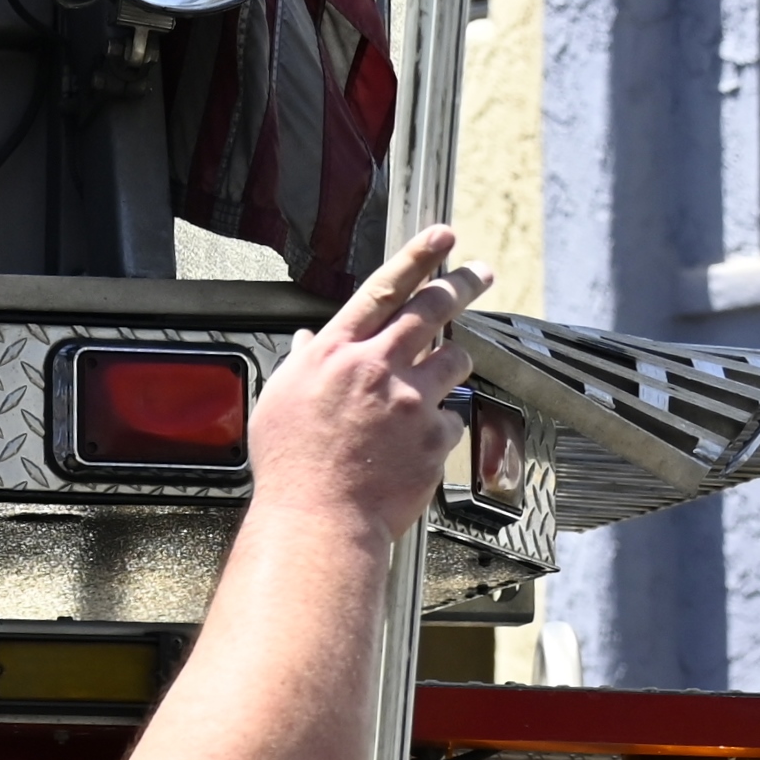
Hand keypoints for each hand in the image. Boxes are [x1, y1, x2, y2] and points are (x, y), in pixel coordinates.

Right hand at [245, 225, 488, 549]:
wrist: (318, 524)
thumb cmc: (291, 470)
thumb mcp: (279, 404)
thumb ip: (301, 366)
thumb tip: (309, 344)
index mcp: (335, 355)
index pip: (383, 289)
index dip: (417, 256)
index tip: (441, 236)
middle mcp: (376, 368)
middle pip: (433, 309)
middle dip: (463, 283)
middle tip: (480, 272)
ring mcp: (410, 402)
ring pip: (454, 361)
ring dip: (451, 364)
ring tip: (438, 380)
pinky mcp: (433, 437)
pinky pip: (451, 419)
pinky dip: (437, 429)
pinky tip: (414, 447)